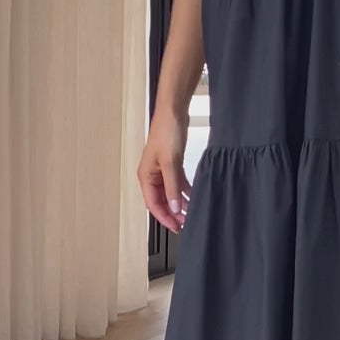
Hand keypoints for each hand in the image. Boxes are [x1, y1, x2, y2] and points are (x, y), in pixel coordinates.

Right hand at [138, 110, 191, 232]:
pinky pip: (177, 183)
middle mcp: (152, 175)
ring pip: (170, 193)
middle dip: (173, 213)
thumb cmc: (166, 132)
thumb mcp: (170, 163)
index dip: (164, 217)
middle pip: (161, 200)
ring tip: (190, 213)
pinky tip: (193, 197)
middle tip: (185, 223)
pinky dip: (184, 191)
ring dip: (179, 204)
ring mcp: (162, 170)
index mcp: (146, 176)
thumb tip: (174, 208)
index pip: (153, 204)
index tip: (176, 227)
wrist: (174, 112)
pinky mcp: (172, 164)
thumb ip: (172, 187)